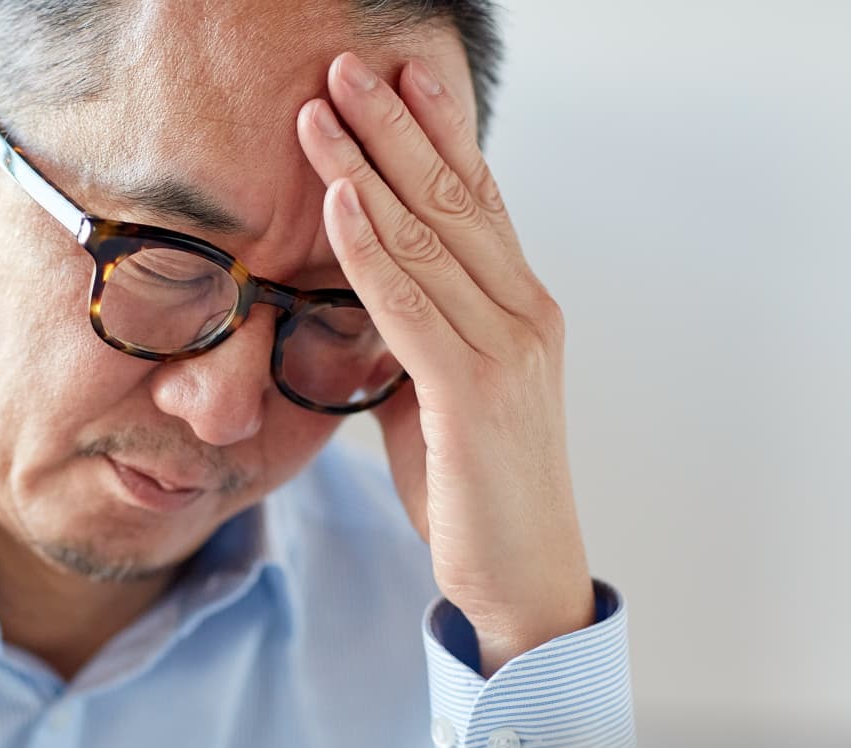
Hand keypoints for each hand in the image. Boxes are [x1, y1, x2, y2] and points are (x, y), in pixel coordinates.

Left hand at [297, 53, 594, 676]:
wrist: (520, 577)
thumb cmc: (476, 487)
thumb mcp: (442, 394)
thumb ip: (418, 335)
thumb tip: (365, 292)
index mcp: (524, 309)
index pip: (480, 200)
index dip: (440, 133)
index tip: (402, 78)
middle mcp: (526, 314)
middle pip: (455, 199)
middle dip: (397, 126)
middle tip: (350, 66)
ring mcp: (507, 350)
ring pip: (428, 237)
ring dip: (369, 166)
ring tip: (324, 111)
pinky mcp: (473, 393)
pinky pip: (409, 303)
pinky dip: (370, 247)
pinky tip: (339, 198)